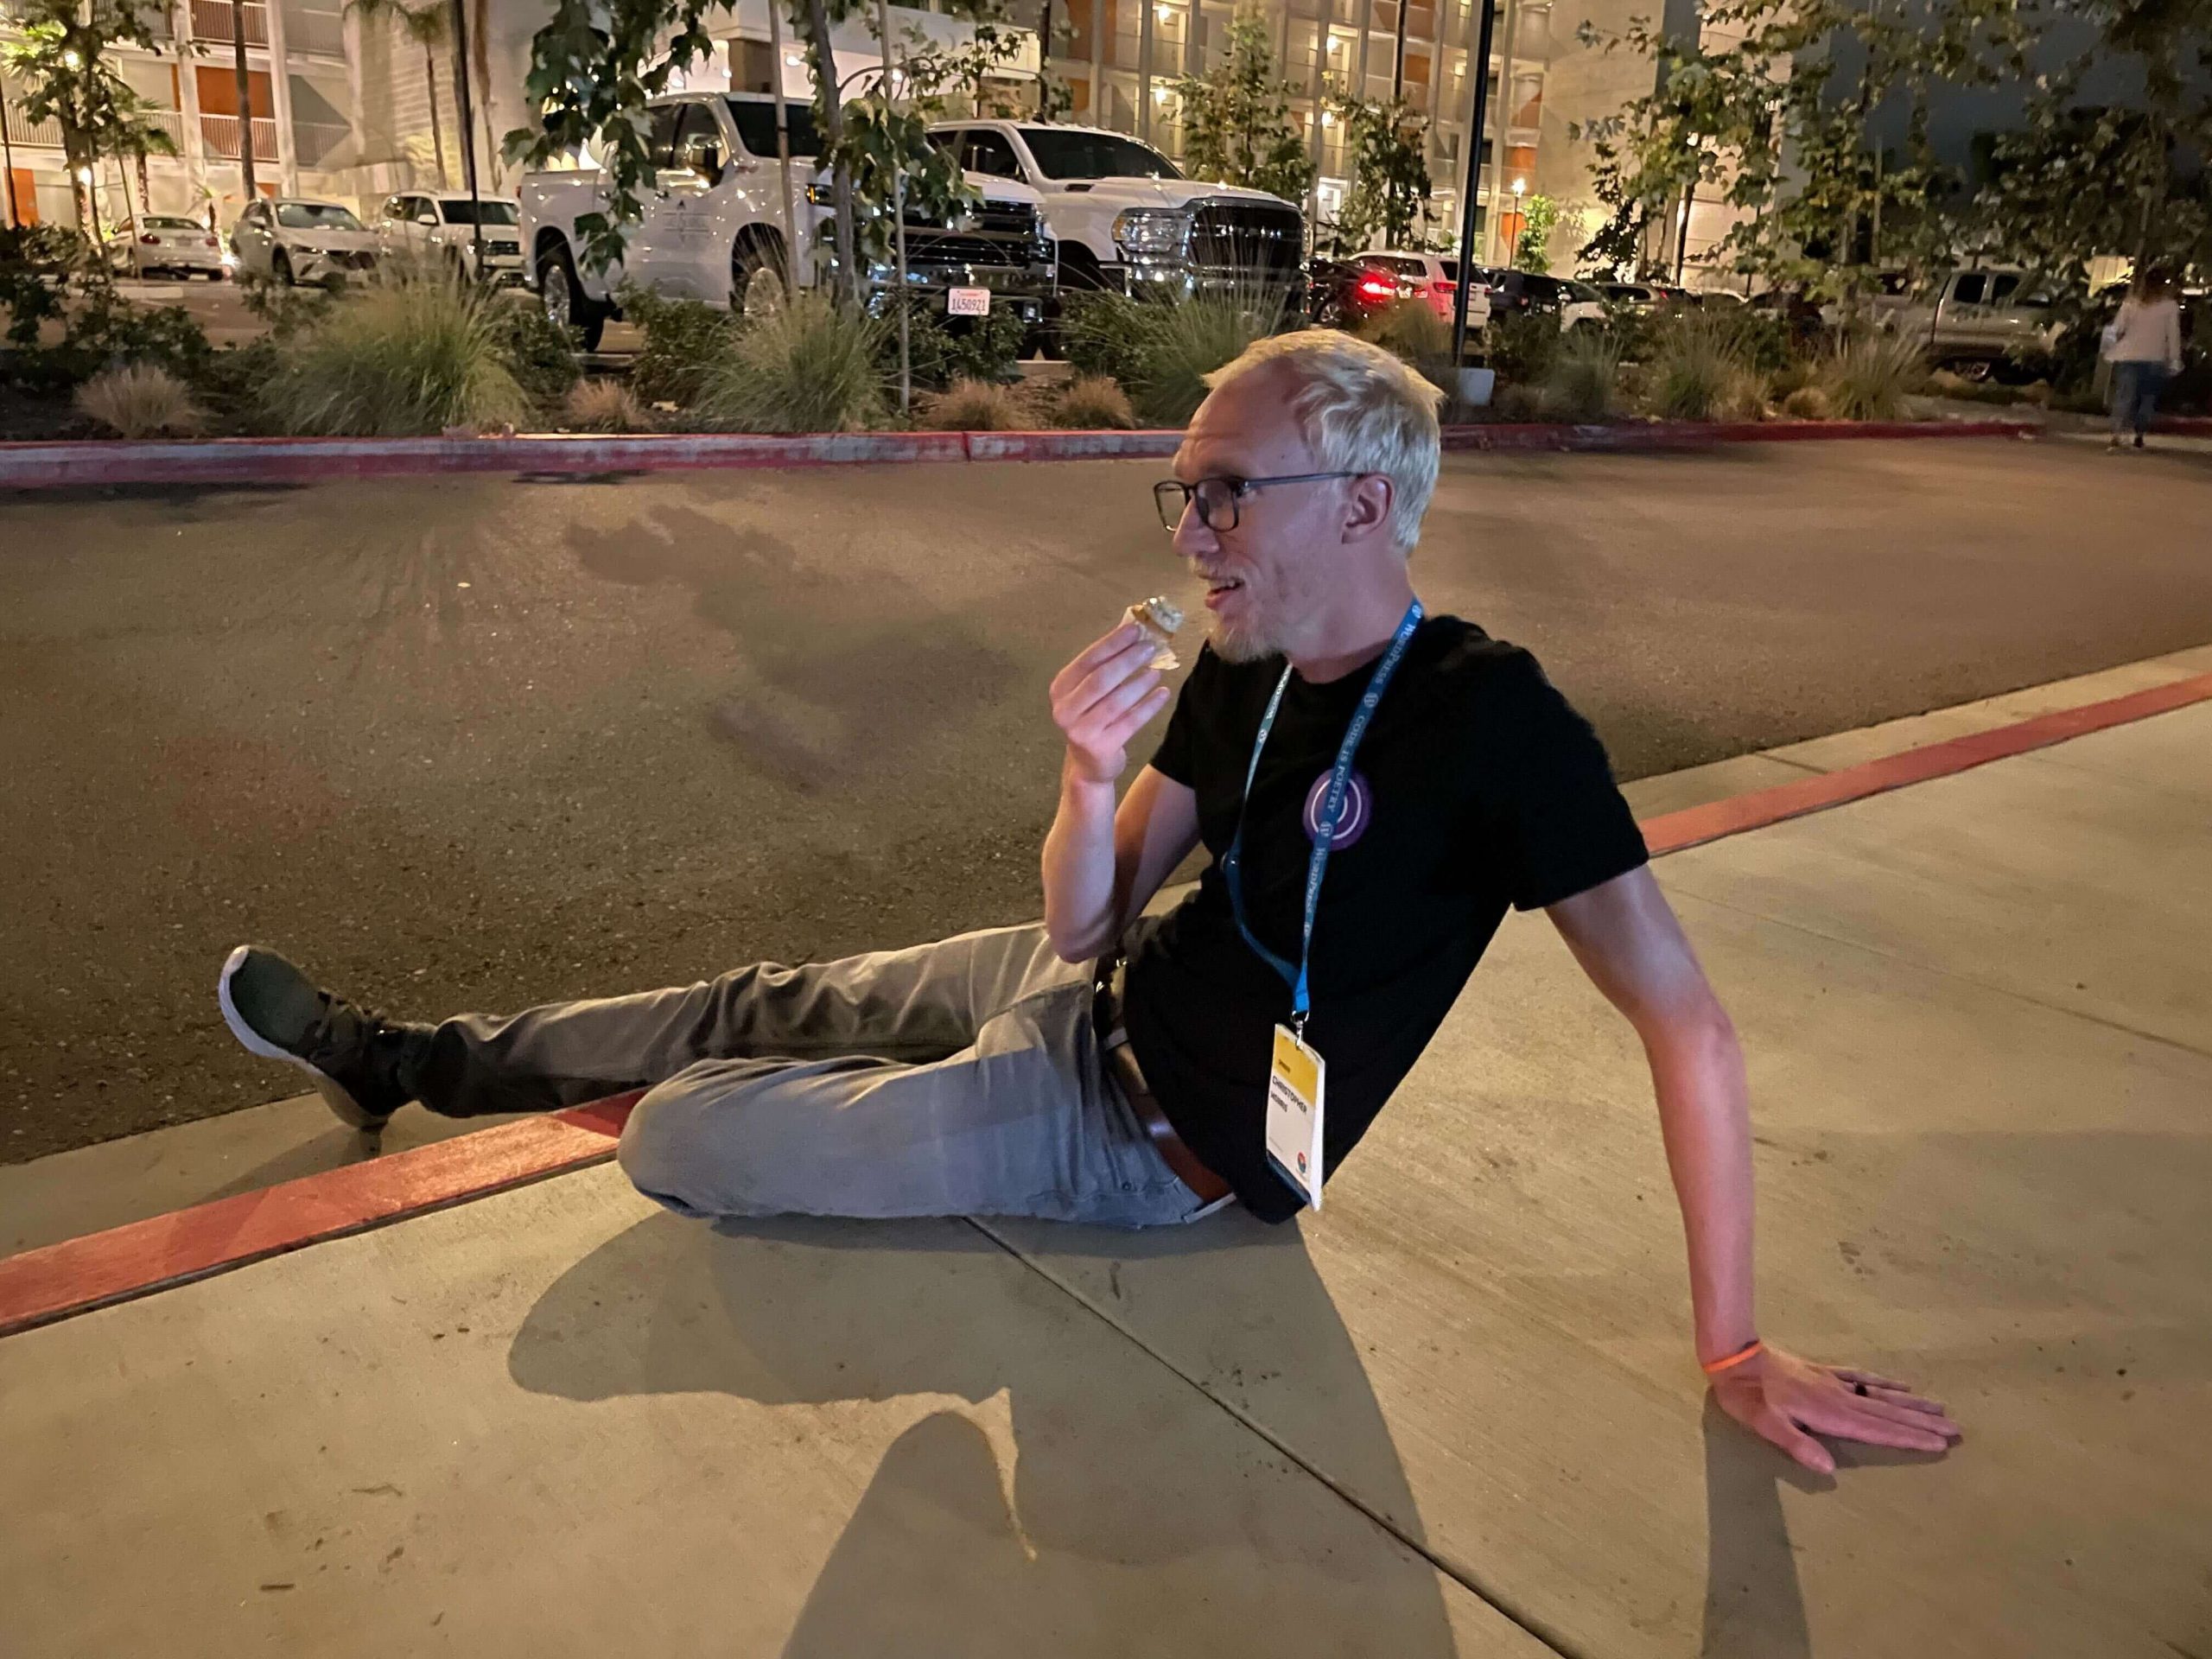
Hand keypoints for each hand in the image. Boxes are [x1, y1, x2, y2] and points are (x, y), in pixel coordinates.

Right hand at [1050, 623, 1171, 785]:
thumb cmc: (1092, 717)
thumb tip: (1133, 627)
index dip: (1112, 643)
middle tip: (1151, 648)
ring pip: (1116, 701)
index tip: (1136, 630)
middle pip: (1101, 679)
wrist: (1089, 763)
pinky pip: (1130, 722)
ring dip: (1140, 683)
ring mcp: (1080, 731)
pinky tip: (1162, 693)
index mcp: (1060, 688)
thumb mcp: (1091, 690)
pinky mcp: (1100, 748)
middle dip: (1128, 661)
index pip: (1088, 660)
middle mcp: (1065, 710)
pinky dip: (1148, 706)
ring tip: (1158, 670)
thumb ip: (1106, 662)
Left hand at [1712, 1346, 1961, 1473]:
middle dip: (1922, 1423)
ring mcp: (1833, 1383)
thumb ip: (1797, 1444)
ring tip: (1941, 1410)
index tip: (1940, 1443)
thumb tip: (1829, 1468)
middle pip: (1888, 1412)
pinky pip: (1862, 1378)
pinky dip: (1884, 1383)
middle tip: (1957, 1430)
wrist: (1734, 1357)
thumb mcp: (1765, 1425)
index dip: (1909, 1437)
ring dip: (1911, 1404)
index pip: (1877, 1429)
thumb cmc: (1746, 1397)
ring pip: (1881, 1395)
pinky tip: (1900, 1386)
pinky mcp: (1823, 1372)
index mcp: (1829, 1414)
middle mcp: (1838, 1397)